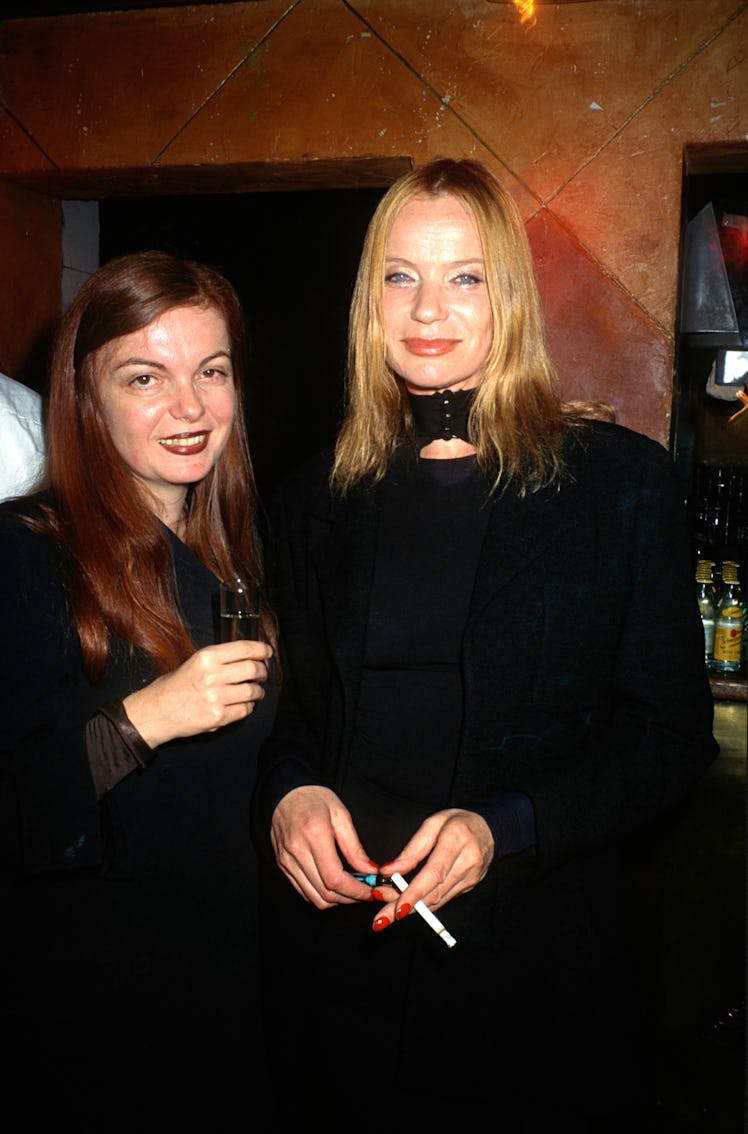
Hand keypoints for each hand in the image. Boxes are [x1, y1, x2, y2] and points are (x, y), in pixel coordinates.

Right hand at [122, 639, 271, 747]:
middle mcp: (212, 675)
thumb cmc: (173, 686)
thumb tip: (248, 657)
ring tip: (254, 692)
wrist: (155, 713)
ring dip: (258, 692)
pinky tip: (241, 705)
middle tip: (262, 674)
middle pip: (253, 669)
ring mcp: (216, 698)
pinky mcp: (218, 717)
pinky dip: (247, 707)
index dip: (261, 649)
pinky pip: (245, 710)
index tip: (267, 652)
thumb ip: (219, 660)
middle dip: (262, 671)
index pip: (244, 649)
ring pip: (253, 691)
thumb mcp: (193, 663)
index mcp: (206, 657)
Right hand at [270, 785, 378, 908]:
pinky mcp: (282, 866)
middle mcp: (297, 851)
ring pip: (314, 897)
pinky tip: (334, 884)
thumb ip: (355, 847)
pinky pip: (304, 891)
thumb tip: (370, 870)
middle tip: (365, 891)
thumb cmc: (314, 799)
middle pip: (325, 893)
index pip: (335, 878)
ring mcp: (287, 861)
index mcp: (314, 835)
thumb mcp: (341, 815)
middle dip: (350, 898)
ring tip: (351, 889)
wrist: (285, 793)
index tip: (370, 890)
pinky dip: (321, 895)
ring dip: (336, 900)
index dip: (355, 891)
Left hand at [372, 808, 493, 931]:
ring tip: (388, 913)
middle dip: (406, 907)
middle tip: (381, 918)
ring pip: (439, 901)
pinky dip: (425, 904)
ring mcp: (472, 877)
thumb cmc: (457, 822)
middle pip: (435, 893)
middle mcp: (468, 861)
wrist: (490, 828)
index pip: (434, 873)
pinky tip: (409, 904)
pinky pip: (444, 899)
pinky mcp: (470, 886)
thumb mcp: (432, 824)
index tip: (396, 908)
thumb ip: (411, 849)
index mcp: (457, 839)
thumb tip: (389, 871)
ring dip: (413, 909)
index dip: (414, 893)